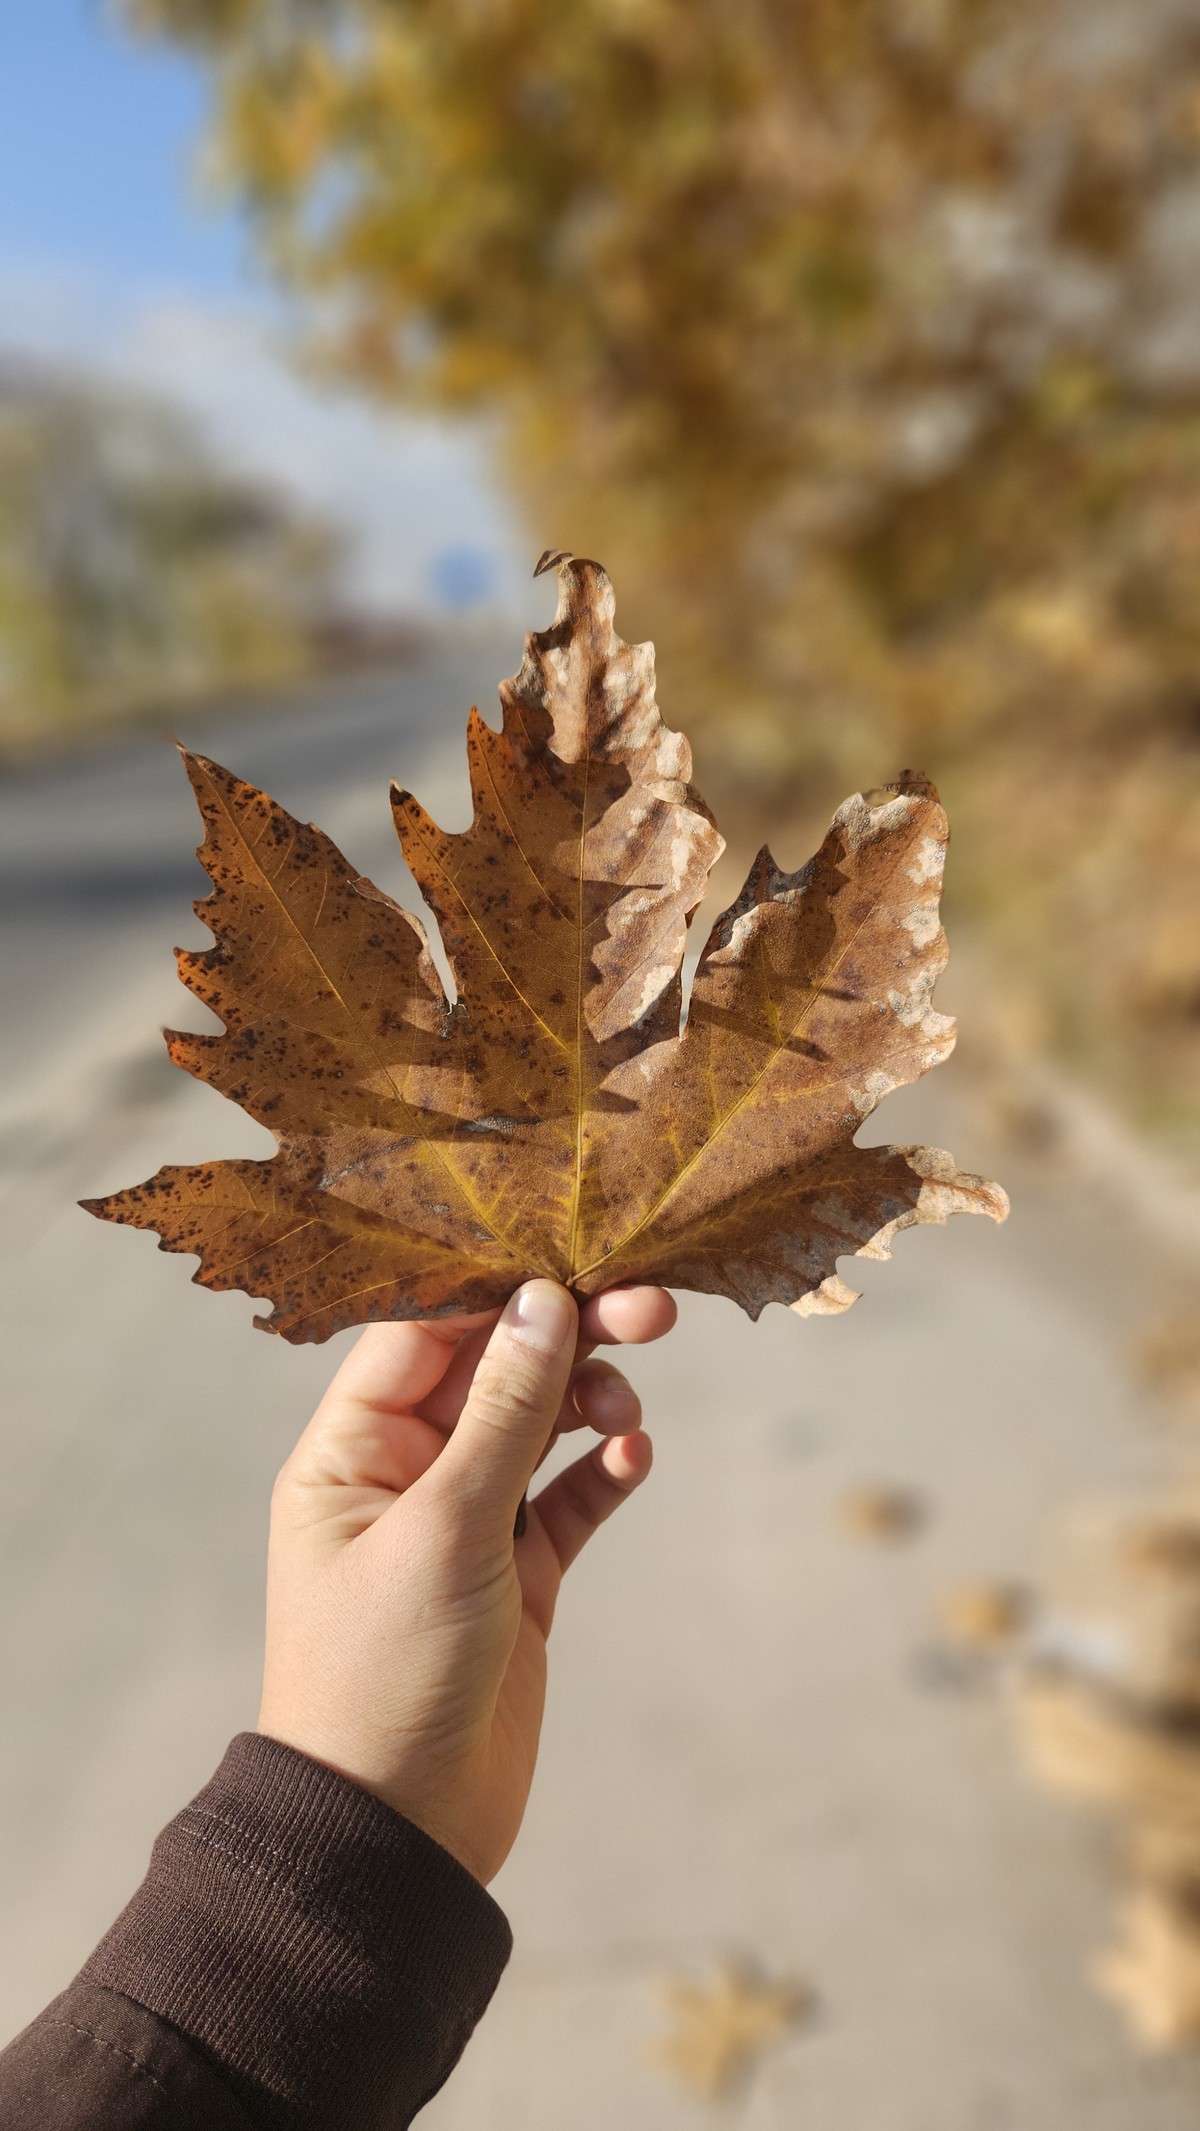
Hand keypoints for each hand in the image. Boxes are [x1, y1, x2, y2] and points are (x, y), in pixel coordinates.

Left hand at [257, 1280, 674, 1884]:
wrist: (399, 1833)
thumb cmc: (387, 1673)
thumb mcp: (447, 1528)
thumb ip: (503, 1411)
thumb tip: (544, 1299)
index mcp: (351, 1451)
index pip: (424, 1332)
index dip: (499, 1288)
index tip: (575, 1257)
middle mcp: (405, 1474)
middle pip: (494, 1370)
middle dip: (568, 1334)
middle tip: (651, 1308)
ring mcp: (466, 1525)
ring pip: (539, 1426)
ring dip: (590, 1401)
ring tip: (627, 1413)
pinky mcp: (519, 1579)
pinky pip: (568, 1499)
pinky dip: (602, 1473)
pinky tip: (632, 1460)